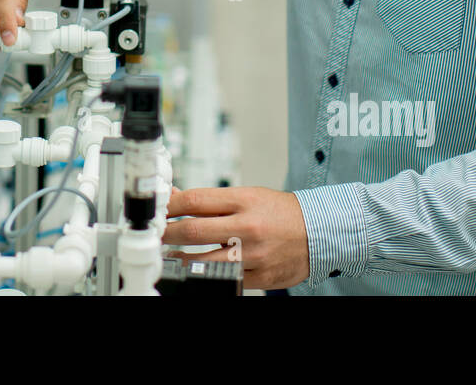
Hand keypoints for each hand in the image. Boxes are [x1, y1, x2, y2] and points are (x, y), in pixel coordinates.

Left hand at [163, 186, 309, 289]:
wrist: (319, 231)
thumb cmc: (280, 212)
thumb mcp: (247, 195)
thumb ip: (211, 201)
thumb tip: (177, 197)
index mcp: (244, 201)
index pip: (196, 201)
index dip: (170, 206)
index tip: (158, 210)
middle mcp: (247, 227)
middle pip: (194, 231)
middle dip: (168, 234)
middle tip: (156, 235)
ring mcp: (253, 254)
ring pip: (206, 261)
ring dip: (182, 260)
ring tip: (169, 257)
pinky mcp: (260, 276)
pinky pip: (227, 280)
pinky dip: (210, 276)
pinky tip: (198, 272)